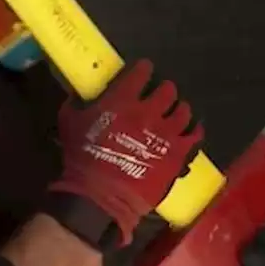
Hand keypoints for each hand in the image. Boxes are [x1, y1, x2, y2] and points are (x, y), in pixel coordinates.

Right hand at [49, 59, 203, 246]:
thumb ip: (76, 103)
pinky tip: (190, 131)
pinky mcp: (177, 154)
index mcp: (122, 99)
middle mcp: (149, 111)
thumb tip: (78, 94)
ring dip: (179, 110)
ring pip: (184, 110)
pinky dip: (194, 131)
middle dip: (164, 90)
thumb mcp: (69, 123)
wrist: (98, 197)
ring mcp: (166, 133)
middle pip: (168, 90)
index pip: (142, 72)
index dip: (144, 69)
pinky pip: (195, 136)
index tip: (144, 70)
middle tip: (161, 95)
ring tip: (175, 113)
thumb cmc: (81, 159)